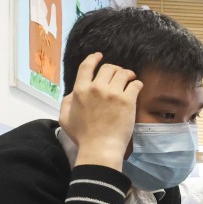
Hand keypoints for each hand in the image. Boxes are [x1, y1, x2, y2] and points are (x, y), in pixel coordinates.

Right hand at [59, 52, 142, 169]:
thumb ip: (67, 102)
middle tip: (119, 75)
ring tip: (130, 79)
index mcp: (80, 90)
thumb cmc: (83, 136)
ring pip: (123, 73)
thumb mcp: (65, 118)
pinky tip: (136, 87)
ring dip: (128, 74)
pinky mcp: (128, 101)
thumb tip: (73, 93)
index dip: (94, 58)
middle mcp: (96, 88)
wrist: (100, 148)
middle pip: (108, 67)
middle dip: (114, 69)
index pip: (86, 66)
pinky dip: (137, 84)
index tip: (99, 55)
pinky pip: (135, 84)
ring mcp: (113, 93)